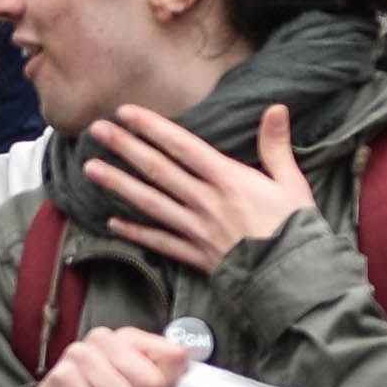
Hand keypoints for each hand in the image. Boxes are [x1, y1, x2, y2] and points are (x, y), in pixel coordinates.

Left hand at [87, 101, 317, 271]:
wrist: (295, 278)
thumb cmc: (295, 228)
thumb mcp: (291, 182)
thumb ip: (276, 145)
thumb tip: (276, 108)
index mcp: (228, 180)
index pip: (182, 146)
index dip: (153, 128)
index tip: (126, 113)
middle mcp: (205, 201)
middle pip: (158, 170)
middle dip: (125, 148)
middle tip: (96, 131)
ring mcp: (196, 229)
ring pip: (150, 202)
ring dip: (118, 185)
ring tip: (91, 169)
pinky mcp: (194, 254)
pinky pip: (159, 241)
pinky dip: (135, 231)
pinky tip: (111, 221)